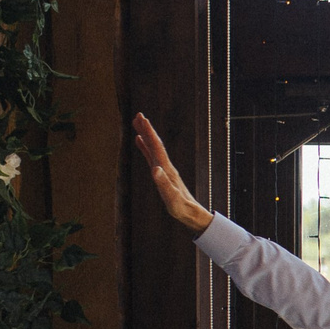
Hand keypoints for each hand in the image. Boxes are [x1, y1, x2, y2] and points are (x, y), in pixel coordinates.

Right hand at [133, 113, 211, 233]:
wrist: (192, 213)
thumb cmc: (181, 208)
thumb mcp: (172, 198)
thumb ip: (164, 184)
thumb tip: (155, 169)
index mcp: (167, 169)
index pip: (157, 147)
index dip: (149, 132)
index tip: (142, 119)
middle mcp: (166, 166)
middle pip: (155, 144)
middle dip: (147, 129)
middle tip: (138, 115)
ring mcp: (165, 169)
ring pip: (153, 148)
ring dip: (146, 135)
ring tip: (137, 123)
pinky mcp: (163, 174)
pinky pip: (152, 157)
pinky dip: (145, 147)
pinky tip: (140, 141)